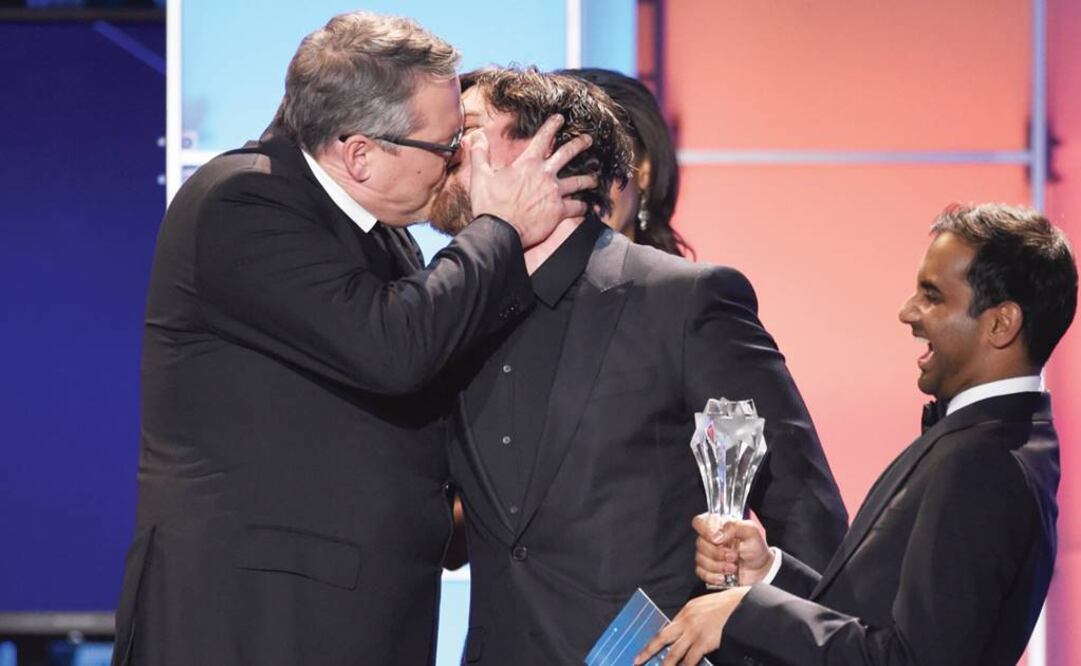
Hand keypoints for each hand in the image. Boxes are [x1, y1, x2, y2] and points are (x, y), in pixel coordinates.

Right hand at [467, 114, 596, 247]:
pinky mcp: (559, 211)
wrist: (499, 230)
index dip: (553, 126)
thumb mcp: (480, 175)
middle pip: (567, 154)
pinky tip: (587, 206)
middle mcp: (545, 175)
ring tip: (595, 178)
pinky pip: (577, 207)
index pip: (543, 138)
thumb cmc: (490, 204)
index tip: (560, 118)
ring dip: (588, 178)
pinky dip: (583, 206)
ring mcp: (554, 193)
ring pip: (578, 181)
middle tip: (588, 139)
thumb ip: (480, 153)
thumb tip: (476, 136)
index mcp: (528, 163)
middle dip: (579, 144)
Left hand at [633, 588, 749, 665]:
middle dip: (648, 650)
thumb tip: (687, 629)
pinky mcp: (704, 643)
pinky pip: (690, 660)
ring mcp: (694, 633)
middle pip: (662, 638)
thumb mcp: (705, 605)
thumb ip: (694, 616)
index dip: (657, 639)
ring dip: (665, 664)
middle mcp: (686, 621)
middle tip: (637, 660)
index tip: (649, 646)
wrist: (742, 605)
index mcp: (686, 610)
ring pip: (673, 653)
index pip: (668, 627)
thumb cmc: (728, 605)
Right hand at [692, 514, 773, 586]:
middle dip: (718, 553)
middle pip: (700, 543)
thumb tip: (716, 536)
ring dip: (718, 566)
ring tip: (733, 567)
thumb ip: (733, 527)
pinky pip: (701, 573)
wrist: (762, 570)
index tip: (717, 539)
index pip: (699, 522)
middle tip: (733, 556)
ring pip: (700, 559)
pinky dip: (713, 576)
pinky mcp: (708, 571)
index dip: (704, 530)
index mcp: (718, 526)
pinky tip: (724, 576)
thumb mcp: (751, 531)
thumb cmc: (756, 548)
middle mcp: (710, 540)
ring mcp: (707, 556)